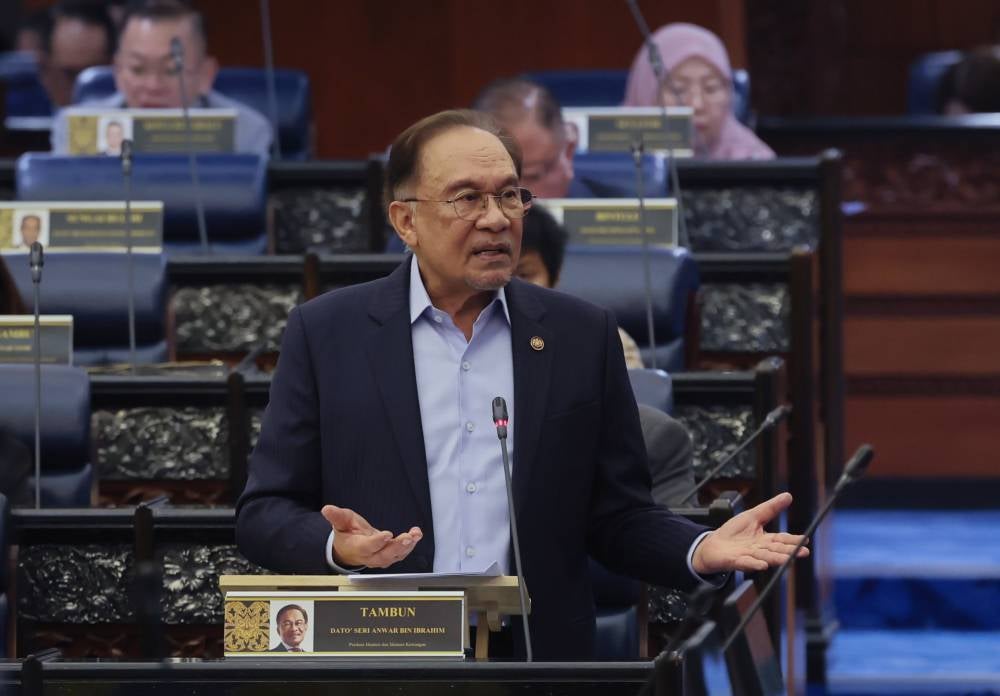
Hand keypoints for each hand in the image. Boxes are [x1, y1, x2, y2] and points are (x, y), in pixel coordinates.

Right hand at [321, 505, 422, 568]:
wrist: (350, 550)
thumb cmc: (347, 535)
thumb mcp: (340, 522)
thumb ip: (336, 516)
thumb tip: (327, 509)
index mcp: (357, 548)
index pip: (368, 547)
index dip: (377, 542)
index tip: (387, 534)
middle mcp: (370, 556)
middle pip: (384, 555)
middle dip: (397, 547)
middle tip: (407, 538)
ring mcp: (381, 557)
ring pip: (395, 556)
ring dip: (407, 546)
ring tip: (415, 535)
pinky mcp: (390, 555)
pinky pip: (401, 553)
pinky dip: (410, 545)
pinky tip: (416, 535)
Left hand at [691, 492, 808, 574]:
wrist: (712, 545)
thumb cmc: (733, 532)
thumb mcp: (753, 516)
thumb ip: (770, 508)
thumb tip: (788, 496)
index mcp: (764, 540)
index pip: (781, 539)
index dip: (793, 540)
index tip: (805, 540)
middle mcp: (759, 550)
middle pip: (776, 551)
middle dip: (790, 552)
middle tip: (803, 552)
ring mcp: (748, 556)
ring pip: (764, 558)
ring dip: (776, 559)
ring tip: (787, 560)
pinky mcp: (735, 561)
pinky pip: (745, 563)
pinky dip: (753, 564)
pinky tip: (761, 565)